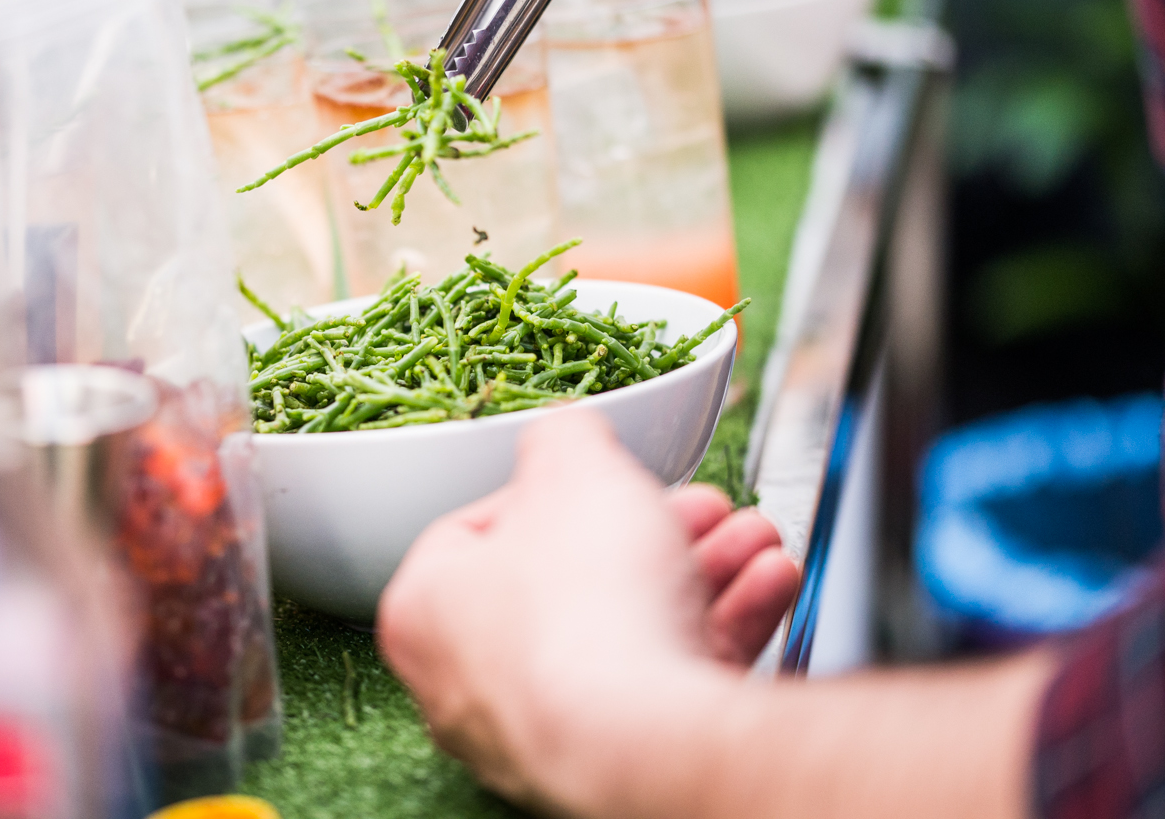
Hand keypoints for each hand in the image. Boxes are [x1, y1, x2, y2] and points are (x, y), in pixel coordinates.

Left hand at [376, 409, 796, 814]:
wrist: (647, 740)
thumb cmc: (586, 608)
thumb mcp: (574, 466)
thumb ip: (565, 434)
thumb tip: (566, 431)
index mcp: (428, 607)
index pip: (482, 529)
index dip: (555, 490)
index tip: (604, 476)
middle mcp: (472, 681)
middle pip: (571, 578)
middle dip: (654, 528)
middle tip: (700, 505)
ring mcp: (544, 728)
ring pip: (628, 629)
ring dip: (703, 570)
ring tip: (751, 537)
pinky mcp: (615, 763)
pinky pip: (665, 680)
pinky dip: (718, 628)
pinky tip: (766, 584)